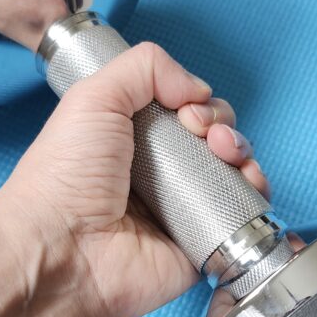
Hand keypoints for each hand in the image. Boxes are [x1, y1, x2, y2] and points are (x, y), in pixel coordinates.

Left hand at [0, 42, 269, 316]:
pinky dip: (255, 193)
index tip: (186, 108)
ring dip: (242, 151)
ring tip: (224, 153)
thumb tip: (195, 86)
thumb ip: (144, 67)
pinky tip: (246, 181)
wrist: (62, 249)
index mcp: (131, 139)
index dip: (196, 102)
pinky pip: (242, 214)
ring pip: (234, 172)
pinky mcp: (200, 242)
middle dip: (221, 124)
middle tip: (201, 132)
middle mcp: (159, 174)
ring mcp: (181, 209)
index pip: (183, 111)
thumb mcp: (94, 97)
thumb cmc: (63, 179)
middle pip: (214, 138)